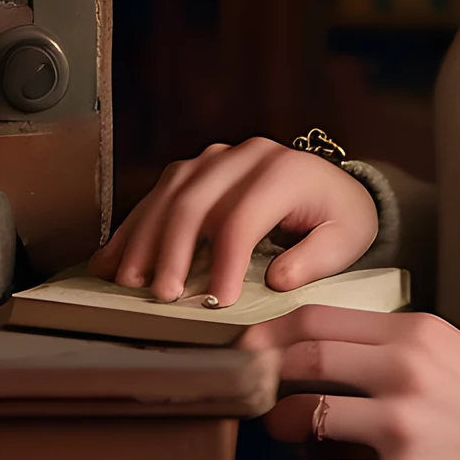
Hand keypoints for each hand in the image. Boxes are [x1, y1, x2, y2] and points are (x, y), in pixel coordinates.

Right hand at [88, 138, 379, 304]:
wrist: (330, 185)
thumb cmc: (338, 216)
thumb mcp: (346, 238)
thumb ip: (316, 258)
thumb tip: (277, 278)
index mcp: (285, 171)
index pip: (244, 218)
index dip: (224, 262)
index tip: (216, 302)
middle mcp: (247, 156)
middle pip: (197, 202)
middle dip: (173, 252)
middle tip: (162, 296)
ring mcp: (217, 158)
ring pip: (170, 194)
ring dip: (145, 239)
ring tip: (129, 282)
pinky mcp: (196, 168)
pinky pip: (159, 193)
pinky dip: (135, 226)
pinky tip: (113, 258)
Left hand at [251, 305, 459, 459]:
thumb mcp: (448, 350)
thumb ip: (389, 344)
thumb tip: (317, 350)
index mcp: (415, 333)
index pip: (320, 319)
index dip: (270, 332)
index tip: (245, 345)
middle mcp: (404, 373)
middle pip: (304, 360)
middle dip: (263, 376)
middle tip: (248, 389)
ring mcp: (402, 431)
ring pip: (307, 419)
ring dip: (279, 427)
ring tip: (278, 433)